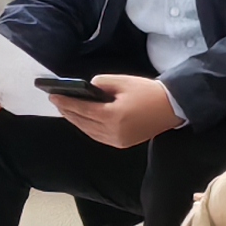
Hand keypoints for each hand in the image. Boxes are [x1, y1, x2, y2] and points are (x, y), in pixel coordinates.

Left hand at [53, 72, 183, 151]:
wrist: (171, 107)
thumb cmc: (148, 92)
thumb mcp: (122, 81)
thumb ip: (100, 83)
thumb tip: (87, 89)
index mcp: (112, 115)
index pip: (81, 109)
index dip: (66, 102)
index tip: (53, 95)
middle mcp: (112, 131)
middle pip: (82, 122)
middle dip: (67, 111)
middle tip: (56, 101)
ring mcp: (117, 140)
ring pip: (88, 131)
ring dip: (75, 120)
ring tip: (66, 110)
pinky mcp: (122, 143)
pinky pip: (98, 136)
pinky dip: (87, 128)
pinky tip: (82, 120)